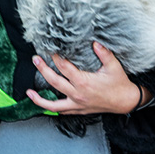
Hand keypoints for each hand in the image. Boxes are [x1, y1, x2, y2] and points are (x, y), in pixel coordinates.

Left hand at [25, 42, 149, 114]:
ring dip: (39, 99)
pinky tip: (44, 104)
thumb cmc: (119, 84)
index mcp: (84, 82)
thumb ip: (104, 53)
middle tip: (35, 59)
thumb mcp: (114, 66)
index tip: (50, 50)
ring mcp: (77, 104)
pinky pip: (62, 111)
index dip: (56, 58)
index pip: (64, 68)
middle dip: (42, 69)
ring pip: (53, 104)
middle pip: (54, 82)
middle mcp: (78, 94)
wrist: (125, 102)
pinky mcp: (79, 110)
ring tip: (29, 92)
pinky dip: (51, 108)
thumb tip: (95, 42)